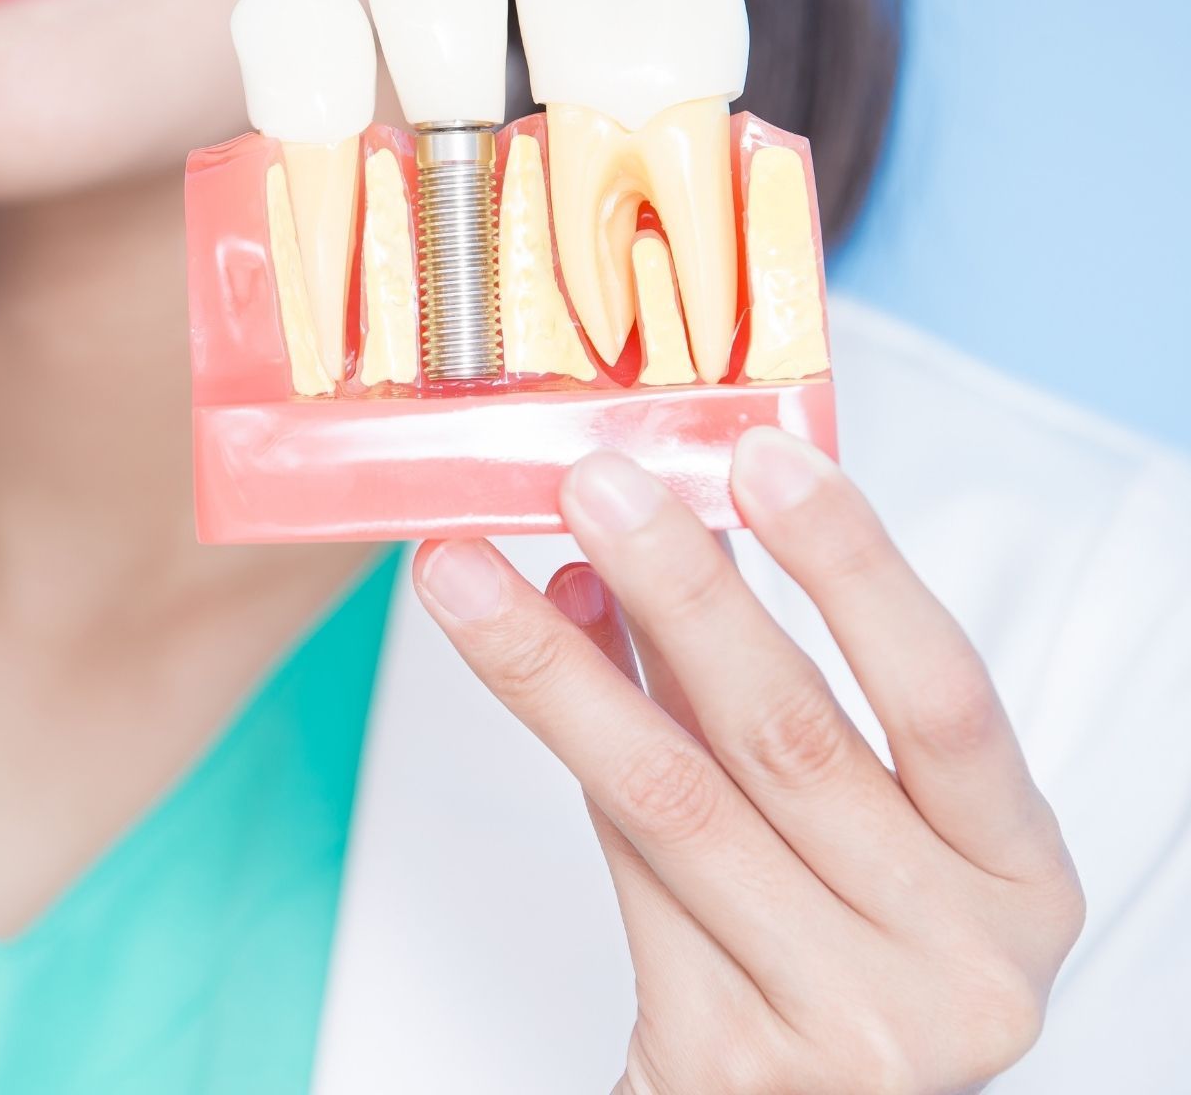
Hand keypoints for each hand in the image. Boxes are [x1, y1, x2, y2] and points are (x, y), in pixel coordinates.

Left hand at [413, 428, 1084, 1094]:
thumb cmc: (838, 952)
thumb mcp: (855, 827)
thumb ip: (760, 694)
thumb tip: (630, 552)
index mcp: (1019, 878)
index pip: (946, 693)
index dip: (854, 564)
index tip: (761, 455)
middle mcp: (961, 960)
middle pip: (790, 733)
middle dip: (676, 588)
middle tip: (588, 484)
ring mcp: (851, 1024)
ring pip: (674, 797)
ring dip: (557, 666)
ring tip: (470, 572)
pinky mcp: (731, 1059)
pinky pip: (627, 870)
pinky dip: (571, 754)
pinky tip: (524, 663)